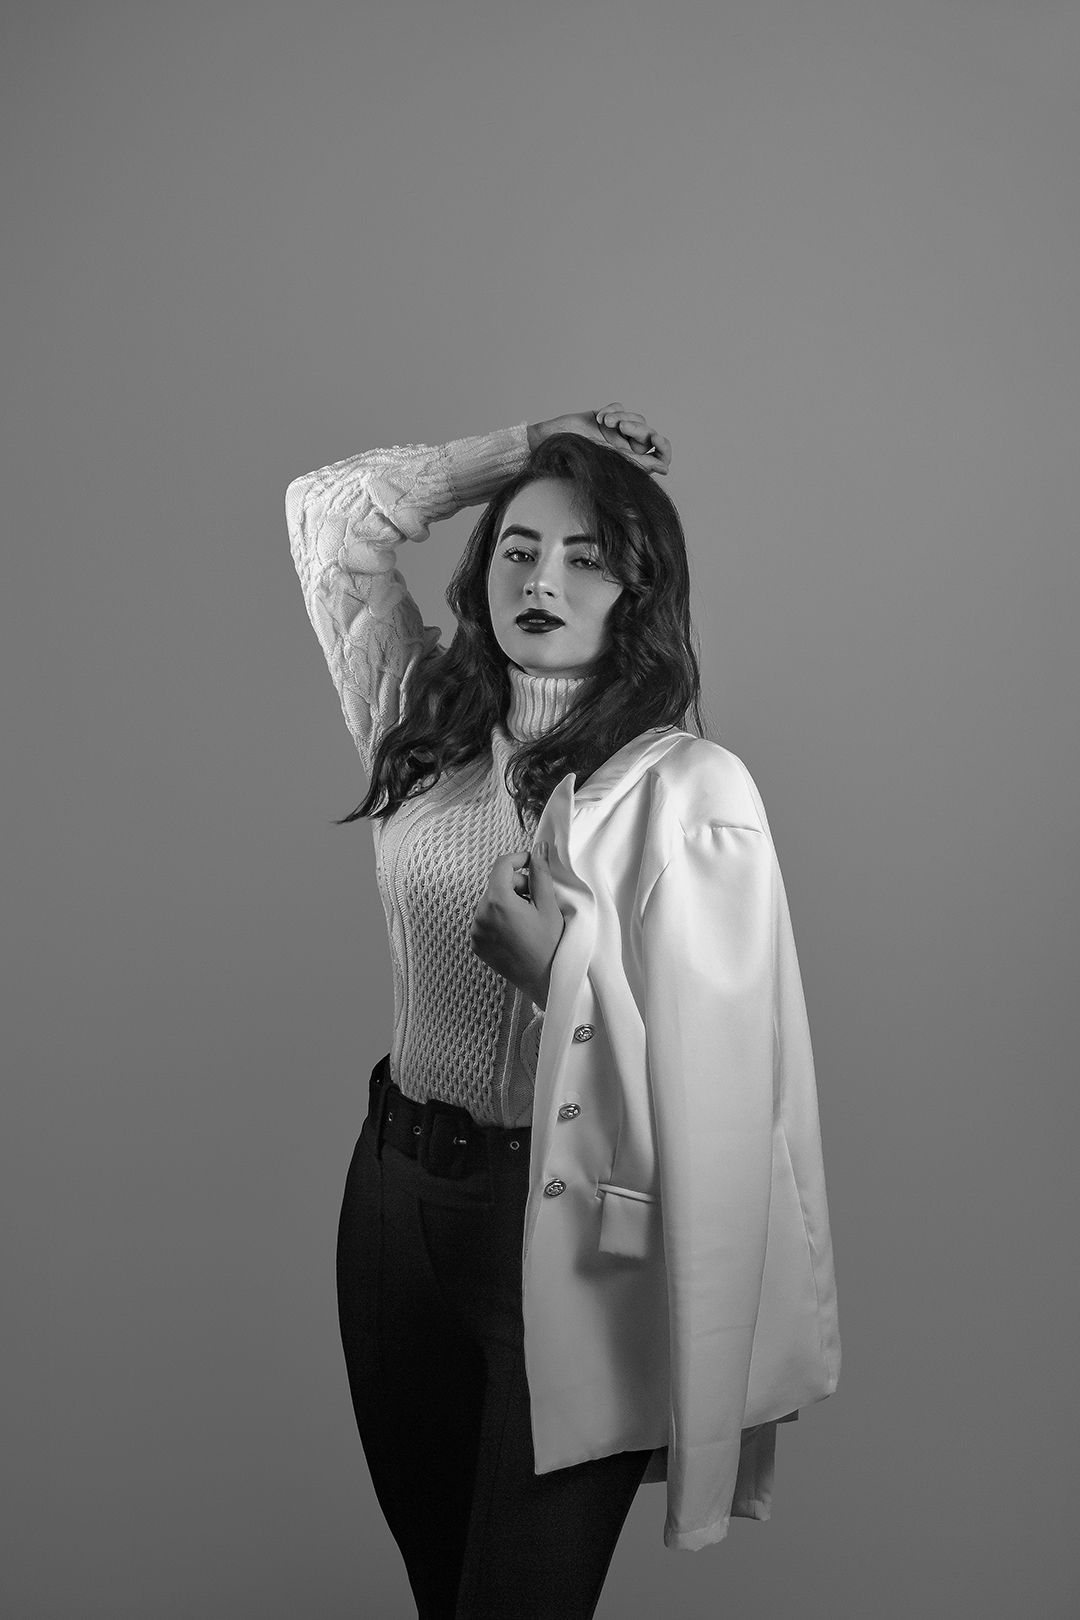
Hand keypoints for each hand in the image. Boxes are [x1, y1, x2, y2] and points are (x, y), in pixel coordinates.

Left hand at [469, 843, 564, 1007]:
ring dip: (507, 901)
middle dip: (516, 884)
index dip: (519, 859)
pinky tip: (518, 930)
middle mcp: (480, 915)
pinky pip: (485, 920)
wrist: (545, 982)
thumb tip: (538, 849)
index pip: (502, 865)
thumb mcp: (548, 905)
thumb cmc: (551, 945)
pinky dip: (499, 918)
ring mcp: (476, 931)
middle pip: (496, 884)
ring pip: (490, 902)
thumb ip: (540, 873)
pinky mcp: (476, 944)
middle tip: (537, 898)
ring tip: (528, 917)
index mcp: (497, 902)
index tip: (533, 864)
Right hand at [527, 402, 671, 475]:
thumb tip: (665, 467)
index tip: (656, 439)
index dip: (663, 446)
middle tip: (622, 428)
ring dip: (621, 417)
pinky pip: (619, 406)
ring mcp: (615, 432)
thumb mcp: (612, 461)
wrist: (552, 443)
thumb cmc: (579, 459)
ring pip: (635, 417)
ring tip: (605, 423)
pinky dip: (611, 410)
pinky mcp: (605, 418)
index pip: (659, 453)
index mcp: (630, 462)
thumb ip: (639, 463)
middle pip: (647, 431)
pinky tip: (598, 418)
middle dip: (637, 428)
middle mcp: (625, 447)